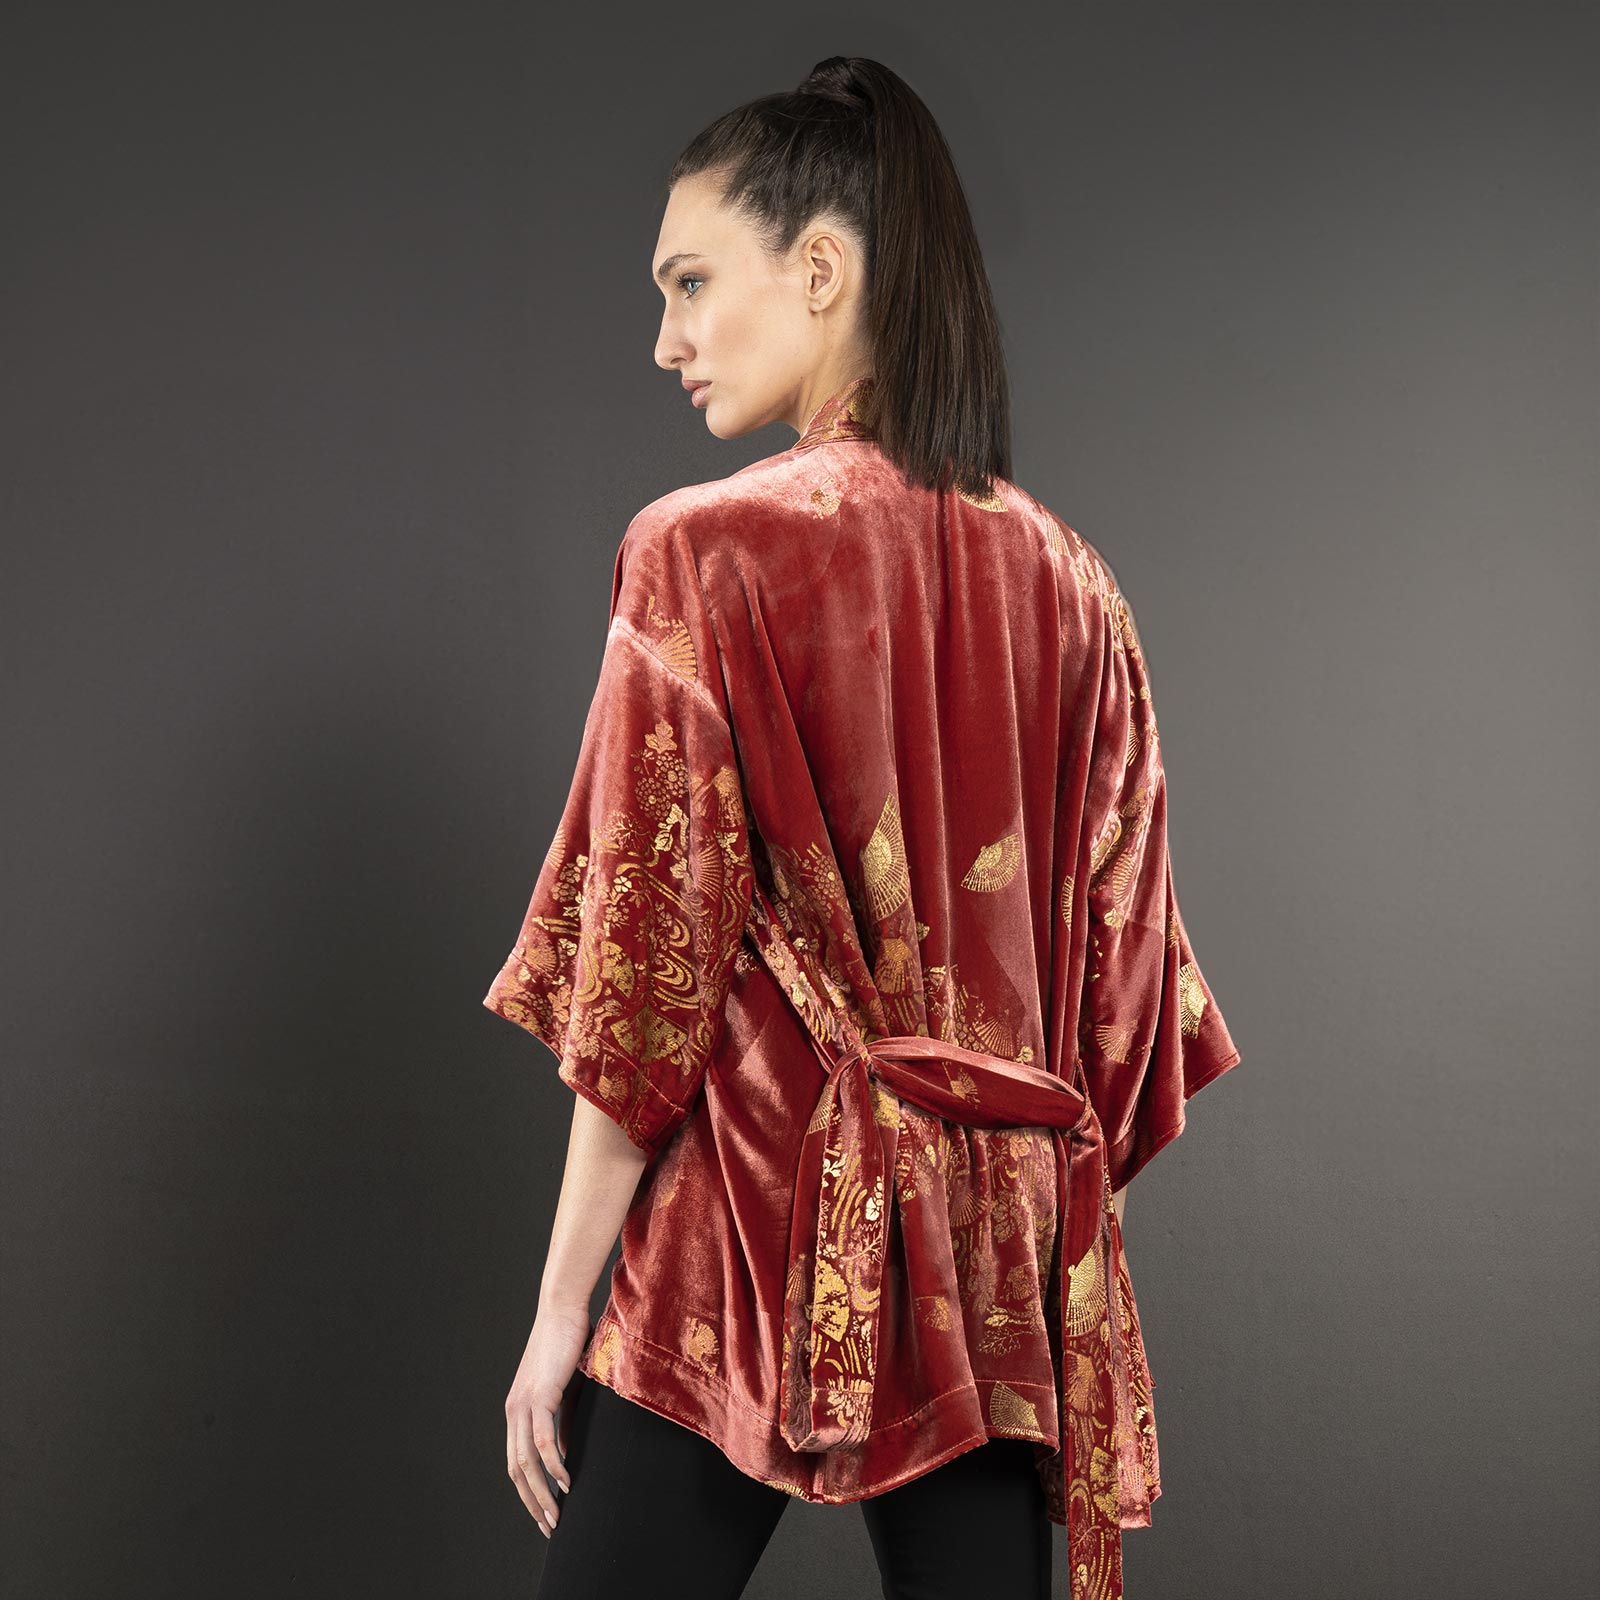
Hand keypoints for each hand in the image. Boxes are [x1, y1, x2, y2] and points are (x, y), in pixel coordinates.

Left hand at [505, 1301, 589, 1537]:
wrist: (562, 1309)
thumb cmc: (567, 1344)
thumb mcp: (566, 1390)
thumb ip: (563, 1420)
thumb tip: (566, 1452)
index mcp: (518, 1410)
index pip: (516, 1462)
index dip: (528, 1492)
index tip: (545, 1514)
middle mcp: (514, 1411)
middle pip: (516, 1470)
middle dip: (533, 1503)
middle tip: (550, 1527)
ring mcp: (524, 1404)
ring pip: (526, 1462)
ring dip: (541, 1492)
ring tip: (557, 1514)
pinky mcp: (540, 1395)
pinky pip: (542, 1440)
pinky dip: (553, 1464)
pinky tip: (566, 1480)